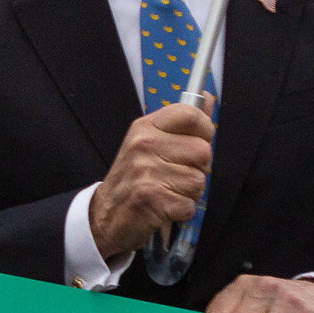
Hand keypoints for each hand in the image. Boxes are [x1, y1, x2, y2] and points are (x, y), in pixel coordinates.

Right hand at [87, 97, 214, 258]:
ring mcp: (147, 171)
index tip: (197, 141)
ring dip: (189, 193)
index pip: (191, 114)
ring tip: (168, 192)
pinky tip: (164, 207)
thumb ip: (181, 123)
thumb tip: (207, 96)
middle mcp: (145, 145)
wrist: (105, 216)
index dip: (204, 130)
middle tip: (177, 175)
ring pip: (199, 181)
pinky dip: (181, 211)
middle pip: (203, 151)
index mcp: (145, 127)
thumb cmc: (133, 178)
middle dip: (198, 169)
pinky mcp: (152, 199)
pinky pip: (190, 205)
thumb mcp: (149, 143)